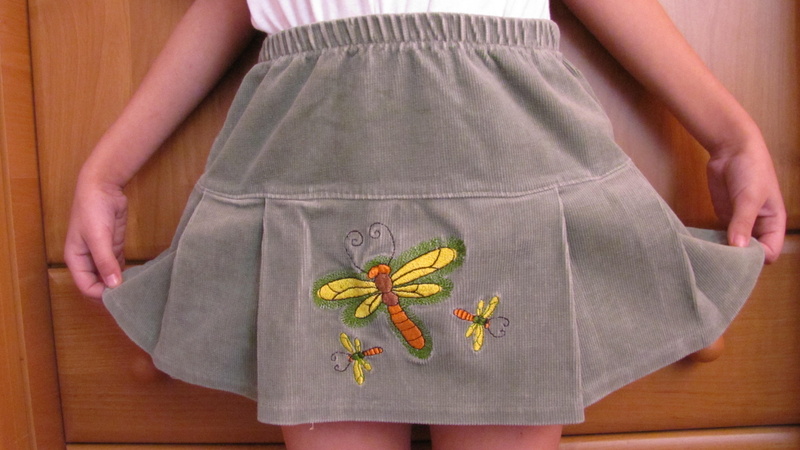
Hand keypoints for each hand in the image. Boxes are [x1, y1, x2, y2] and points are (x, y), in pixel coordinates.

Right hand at [64, 175, 127, 298]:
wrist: (102, 187)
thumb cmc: (92, 210)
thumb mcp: (98, 236)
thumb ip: (105, 261)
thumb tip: (113, 286)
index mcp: (76, 260)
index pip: (86, 287)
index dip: (101, 295)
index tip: (120, 298)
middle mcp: (87, 260)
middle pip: (97, 286)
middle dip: (111, 294)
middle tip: (131, 300)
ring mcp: (101, 255)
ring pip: (109, 278)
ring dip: (120, 285)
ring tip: (137, 292)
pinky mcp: (114, 248)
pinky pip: (119, 267)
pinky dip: (126, 275)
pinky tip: (139, 279)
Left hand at [706, 138, 785, 263]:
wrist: (731, 150)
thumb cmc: (751, 170)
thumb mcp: (749, 197)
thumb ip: (743, 222)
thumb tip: (738, 247)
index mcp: (773, 223)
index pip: (769, 252)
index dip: (756, 258)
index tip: (737, 259)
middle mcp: (758, 226)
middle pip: (751, 253)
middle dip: (738, 258)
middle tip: (719, 262)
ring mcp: (740, 223)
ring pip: (735, 247)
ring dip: (724, 251)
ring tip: (709, 257)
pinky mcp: (724, 218)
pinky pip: (721, 237)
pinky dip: (714, 242)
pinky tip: (702, 246)